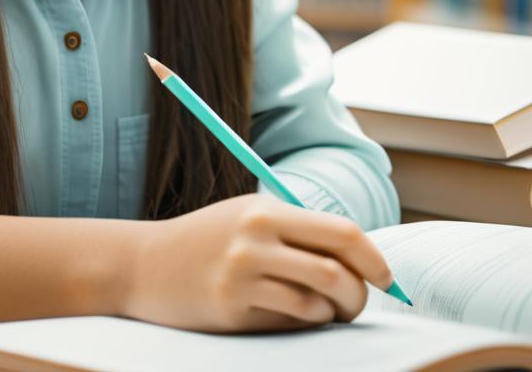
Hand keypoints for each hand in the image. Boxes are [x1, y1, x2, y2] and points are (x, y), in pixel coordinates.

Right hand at [121, 193, 393, 333]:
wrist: (145, 263)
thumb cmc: (207, 241)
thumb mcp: (248, 217)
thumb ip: (296, 230)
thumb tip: (358, 255)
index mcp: (267, 210)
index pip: (342, 232)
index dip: (374, 259)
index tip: (386, 277)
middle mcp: (257, 239)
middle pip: (337, 270)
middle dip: (360, 293)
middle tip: (357, 302)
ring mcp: (243, 275)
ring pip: (318, 302)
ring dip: (336, 312)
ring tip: (330, 311)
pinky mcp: (233, 308)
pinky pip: (291, 321)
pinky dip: (306, 322)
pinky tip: (295, 315)